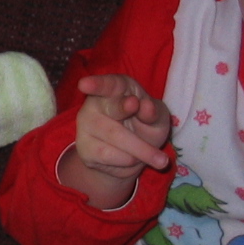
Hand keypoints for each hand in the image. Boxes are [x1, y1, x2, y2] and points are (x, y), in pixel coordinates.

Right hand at [59, 74, 172, 208]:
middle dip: (126, 111)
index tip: (84, 85)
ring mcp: (85, 126)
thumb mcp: (158, 118)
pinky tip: (131, 157)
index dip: (96, 84)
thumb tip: (146, 106)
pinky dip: (128, 160)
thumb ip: (154, 112)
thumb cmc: (144, 127)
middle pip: (113, 109)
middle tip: (135, 106)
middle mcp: (95, 104)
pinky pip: (110, 155)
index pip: (106, 84)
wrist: (130, 157)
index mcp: (116, 89)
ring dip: (142, 150)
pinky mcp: (84, 148)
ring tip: (159, 159)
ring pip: (116, 137)